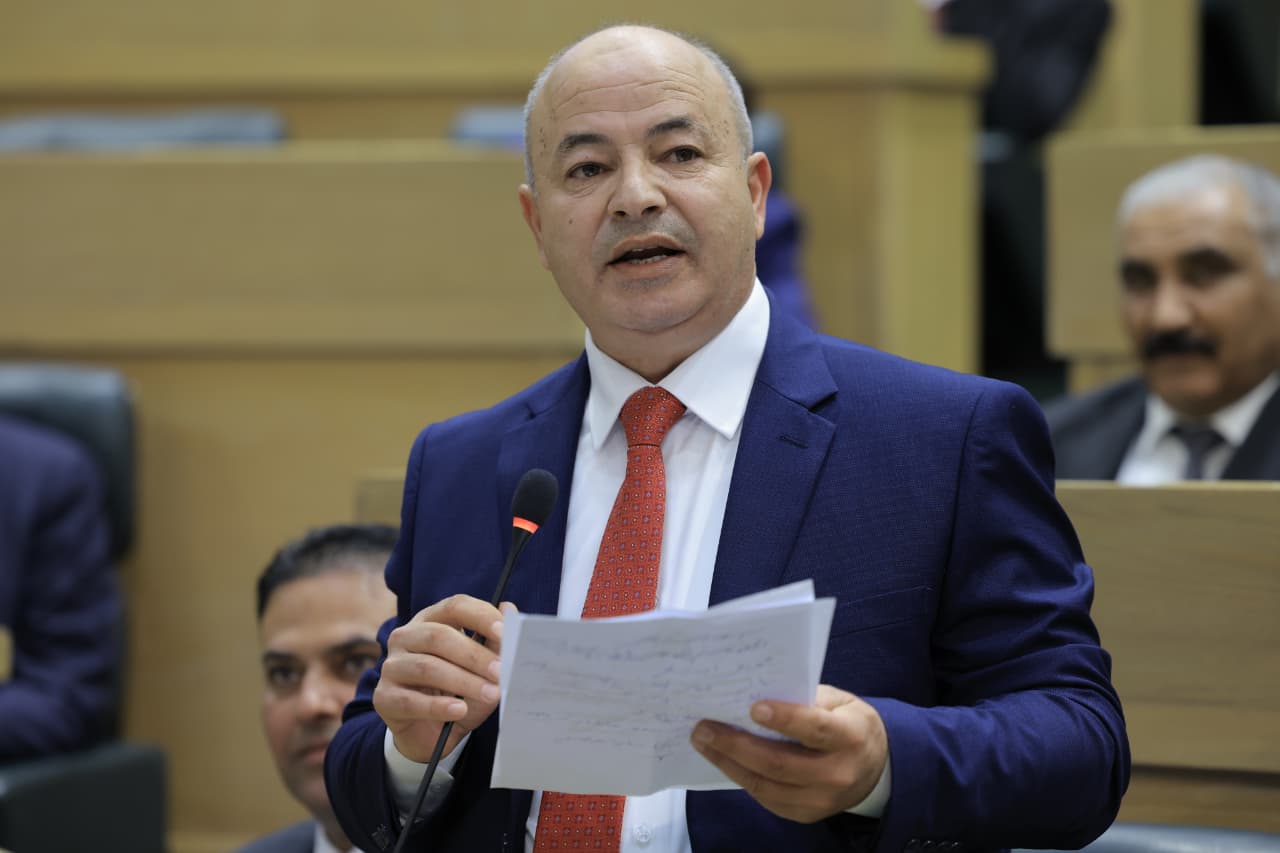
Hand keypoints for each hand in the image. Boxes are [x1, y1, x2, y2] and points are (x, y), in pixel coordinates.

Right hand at [373, 595, 512, 762]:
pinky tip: (459, 709)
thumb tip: (510, 609)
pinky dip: (439, 706)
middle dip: (474, 655)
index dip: (480, 616)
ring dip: (463, 681)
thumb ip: (495, 642)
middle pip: (439, 636)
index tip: (504, 632)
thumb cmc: (459, 692)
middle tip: (501, 672)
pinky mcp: (384, 697)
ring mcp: (392, 666)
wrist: (432, 734)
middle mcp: (406, 637)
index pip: (454, 607)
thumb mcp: (483, 669)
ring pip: (427, 667)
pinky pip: (411, 700)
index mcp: (430, 620)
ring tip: (490, 694)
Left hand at [690, 684, 887, 822]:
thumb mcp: (839, 702)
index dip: (784, 718)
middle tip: (704, 728)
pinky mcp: (805, 815)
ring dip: (729, 763)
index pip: (815, 729)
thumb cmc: (850, 724)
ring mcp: (821, 800)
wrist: (874, 770)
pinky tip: (724, 759)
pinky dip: (741, 777)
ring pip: (766, 785)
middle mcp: (837, 774)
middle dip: (736, 745)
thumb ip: (805, 698)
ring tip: (703, 742)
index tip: (752, 707)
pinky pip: (766, 798)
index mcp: (849, 737)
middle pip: (780, 763)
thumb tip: (757, 693)